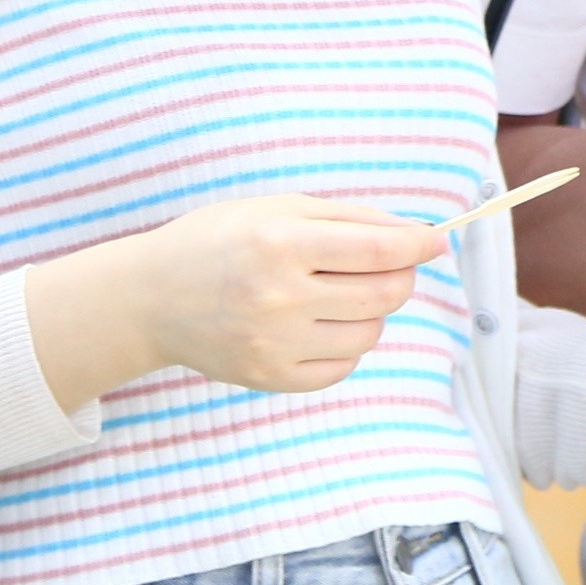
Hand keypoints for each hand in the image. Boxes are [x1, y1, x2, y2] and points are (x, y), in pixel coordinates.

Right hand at [28, 194, 447, 409]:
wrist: (150, 297)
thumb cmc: (222, 240)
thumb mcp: (279, 208)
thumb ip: (352, 219)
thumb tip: (419, 237)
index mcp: (281, 242)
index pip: (380, 250)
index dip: (418, 246)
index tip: (435, 242)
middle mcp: (278, 296)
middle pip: (384, 294)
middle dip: (398, 276)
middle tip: (382, 265)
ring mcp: (273, 342)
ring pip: (370, 333)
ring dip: (371, 311)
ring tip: (339, 294)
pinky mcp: (269, 376)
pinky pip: (342, 366)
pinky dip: (345, 344)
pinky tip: (319, 324)